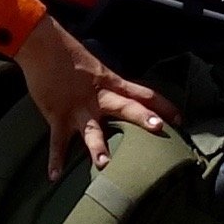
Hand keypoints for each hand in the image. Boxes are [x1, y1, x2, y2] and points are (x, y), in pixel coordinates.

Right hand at [16, 16, 173, 173]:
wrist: (43, 46)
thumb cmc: (69, 55)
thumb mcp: (97, 68)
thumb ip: (110, 84)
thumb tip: (122, 96)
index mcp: (110, 83)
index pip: (142, 93)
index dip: (162, 105)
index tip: (180, 118)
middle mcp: (98, 96)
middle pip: (125, 107)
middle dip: (143, 118)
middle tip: (160, 129)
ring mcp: (78, 107)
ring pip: (91, 129)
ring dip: (98, 147)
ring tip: (105, 165)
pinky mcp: (57, 115)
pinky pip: (57, 141)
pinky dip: (55, 159)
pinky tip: (55, 176)